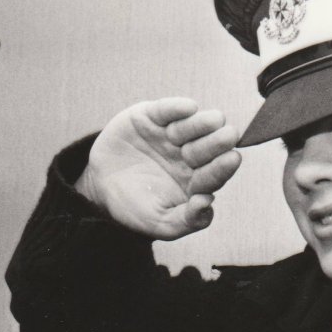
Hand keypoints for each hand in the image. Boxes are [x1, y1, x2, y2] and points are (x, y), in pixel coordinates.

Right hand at [77, 99, 240, 239]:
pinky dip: (177, 107)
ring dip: (203, 123)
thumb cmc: (135, 208)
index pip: (214, 174)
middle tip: (230, 135)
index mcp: (196, 181)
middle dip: (217, 142)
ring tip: (215, 120)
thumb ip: (186, 220)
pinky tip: (188, 107)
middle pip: (207, 148)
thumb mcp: (159, 223)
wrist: (99, 189)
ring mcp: (171, 135)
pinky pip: (167, 110)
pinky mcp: (152, 117)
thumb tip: (208, 204)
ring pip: (191, 127)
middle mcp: (189, 156)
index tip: (232, 160)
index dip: (222, 168)